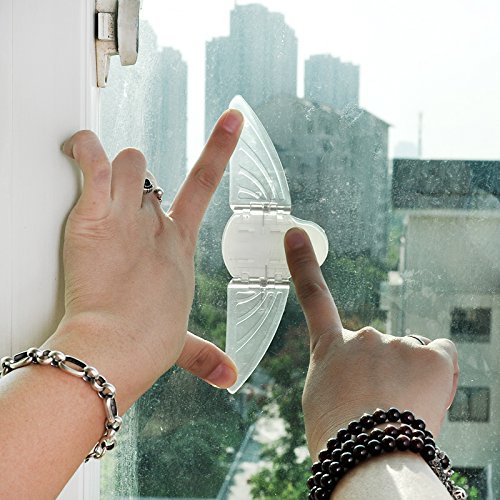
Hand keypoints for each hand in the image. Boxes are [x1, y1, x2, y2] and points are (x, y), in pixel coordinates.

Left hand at [51, 109, 242, 407]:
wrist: (119, 348)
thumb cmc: (149, 344)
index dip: (219, 150)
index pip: (204, 186)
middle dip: (136, 186)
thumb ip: (204, 356)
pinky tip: (78, 147)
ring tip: (102, 185)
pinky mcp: (97, 216)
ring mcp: (129, 216)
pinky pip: (93, 166)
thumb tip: (230, 378)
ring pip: (128, 165)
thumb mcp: (181, 343)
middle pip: (151, 179)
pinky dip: (84, 151)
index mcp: (179, 246)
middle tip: (120, 210)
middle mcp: (158, 224)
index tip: (230, 122)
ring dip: (116, 169)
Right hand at [283, 228, 458, 458]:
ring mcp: (396, 342)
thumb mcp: (323, 401)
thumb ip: (340, 373)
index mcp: (329, 349)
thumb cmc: (341, 439)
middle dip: (385, 374)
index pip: (313, 297)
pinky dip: (440, 374)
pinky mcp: (430, 354)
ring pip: (412, 358)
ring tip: (398, 414)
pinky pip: (441, 355)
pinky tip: (426, 397)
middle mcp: (361, 337)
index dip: (303, 264)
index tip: (295, 234)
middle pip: (382, 350)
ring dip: (410, 381)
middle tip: (378, 409)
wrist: (368, 461)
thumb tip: (360, 376)